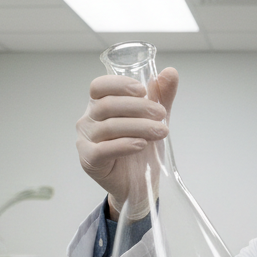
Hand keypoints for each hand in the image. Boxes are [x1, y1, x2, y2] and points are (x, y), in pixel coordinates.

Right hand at [75, 68, 178, 219]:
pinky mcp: (89, 160)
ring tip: (160, 132)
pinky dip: (124, 145)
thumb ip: (161, 97)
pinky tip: (141, 144)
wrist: (138, 184)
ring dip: (139, 127)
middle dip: (138, 107)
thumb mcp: (155, 120)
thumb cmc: (142, 148)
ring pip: (109, 127)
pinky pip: (103, 149)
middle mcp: (88, 120)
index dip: (119, 84)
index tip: (142, 90)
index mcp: (99, 105)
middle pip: (107, 105)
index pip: (99, 86)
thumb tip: (170, 72)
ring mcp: (85, 140)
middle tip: (161, 114)